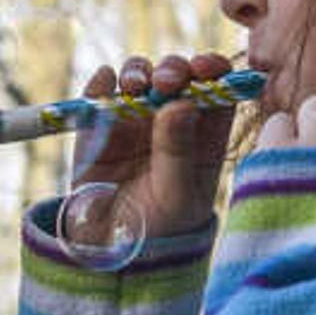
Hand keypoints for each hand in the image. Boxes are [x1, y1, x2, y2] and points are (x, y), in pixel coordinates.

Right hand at [65, 50, 239, 237]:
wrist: (110, 246)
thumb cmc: (157, 225)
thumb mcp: (176, 195)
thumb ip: (179, 151)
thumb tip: (180, 103)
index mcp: (204, 134)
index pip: (216, 89)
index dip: (214, 70)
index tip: (204, 68)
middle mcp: (170, 117)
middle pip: (177, 75)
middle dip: (173, 69)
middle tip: (166, 81)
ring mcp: (134, 116)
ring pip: (139, 76)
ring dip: (138, 72)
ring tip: (135, 86)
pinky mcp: (99, 121)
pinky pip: (100, 92)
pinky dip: (101, 82)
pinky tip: (105, 84)